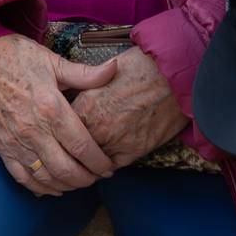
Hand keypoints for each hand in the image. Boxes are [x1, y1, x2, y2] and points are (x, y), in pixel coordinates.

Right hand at [0, 34, 117, 195]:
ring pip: (45, 177)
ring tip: (80, 182)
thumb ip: (86, 73)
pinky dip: (40, 187)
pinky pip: (22, 176)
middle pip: (65, 168)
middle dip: (86, 178)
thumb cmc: (20, 58)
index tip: (109, 167)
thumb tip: (113, 69)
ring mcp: (15, 141)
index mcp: (51, 107)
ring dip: (66, 185)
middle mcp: (33, 129)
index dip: (98, 161)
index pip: (81, 145)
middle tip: (98, 177)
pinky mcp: (1, 146)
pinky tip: (54, 188)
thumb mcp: (55, 61)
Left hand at [69, 46, 186, 166]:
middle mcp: (96, 127)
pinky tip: (102, 163)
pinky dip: (105, 167)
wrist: (173, 77)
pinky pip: (111, 167)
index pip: (62, 128)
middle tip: (67, 152)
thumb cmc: (142, 67)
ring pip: (89, 164)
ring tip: (84, 160)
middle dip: (69, 152)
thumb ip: (87, 90)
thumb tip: (76, 98)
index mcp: (85, 106)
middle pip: (72, 150)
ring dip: (86, 163)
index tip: (62, 133)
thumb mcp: (105, 73)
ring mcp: (114, 142)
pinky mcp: (132, 152)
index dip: (62, 131)